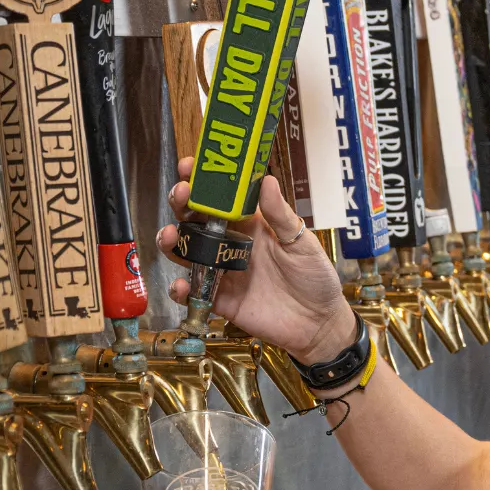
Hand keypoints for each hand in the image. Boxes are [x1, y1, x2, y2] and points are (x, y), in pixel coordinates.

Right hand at [156, 157, 354, 362]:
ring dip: (173, 241)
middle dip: (182, 204)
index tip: (191, 166)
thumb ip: (280, 216)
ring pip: (187, 251)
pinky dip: (181, 287)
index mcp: (251, 225)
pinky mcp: (220, 298)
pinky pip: (193, 291)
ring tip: (171, 234)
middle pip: (197, 219)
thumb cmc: (315, 279)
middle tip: (181, 195)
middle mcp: (232, 244)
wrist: (318, 323)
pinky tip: (182, 283)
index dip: (204, 181)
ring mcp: (223, 270)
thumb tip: (266, 180)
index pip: (221, 197)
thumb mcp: (302, 243)